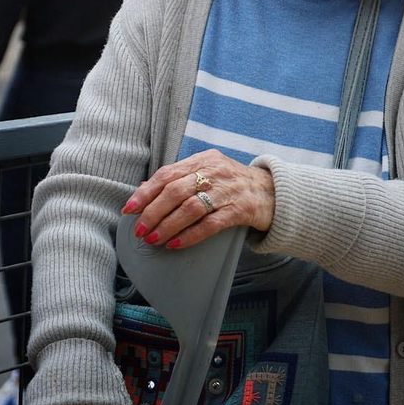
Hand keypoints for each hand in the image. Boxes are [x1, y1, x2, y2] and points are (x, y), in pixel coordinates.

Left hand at [121, 149, 275, 249]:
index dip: (145, 193)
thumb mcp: (207, 173)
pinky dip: (190, 235)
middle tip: (139, 230)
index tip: (129, 209)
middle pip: (174, 191)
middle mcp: (213, 172)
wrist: (274, 192)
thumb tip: (143, 190)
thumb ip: (179, 179)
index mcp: (201, 160)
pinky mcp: (240, 210)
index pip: (166, 174)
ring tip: (153, 239)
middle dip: (152, 212)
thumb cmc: (231, 184)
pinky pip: (210, 224)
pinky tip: (175, 244)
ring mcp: (227, 190)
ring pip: (190, 208)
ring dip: (167, 226)